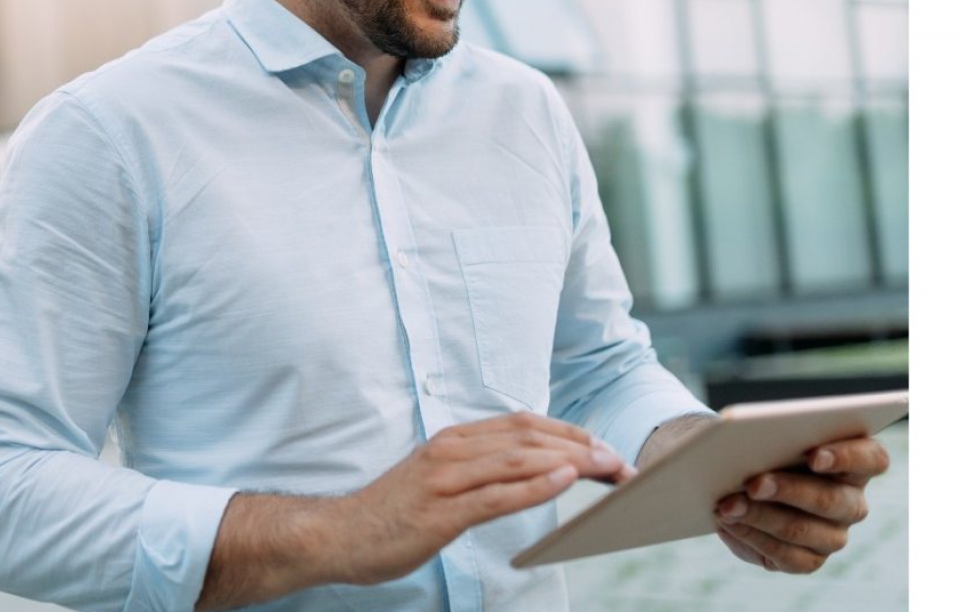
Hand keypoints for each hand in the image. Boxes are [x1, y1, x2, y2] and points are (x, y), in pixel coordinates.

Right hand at [330, 411, 631, 585]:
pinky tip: (564, 481)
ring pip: (518, 459)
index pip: (523, 425)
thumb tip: (528, 468)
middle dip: (582, 445)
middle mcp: (452, 450)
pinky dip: (535, 485)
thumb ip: (480, 470)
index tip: (604, 447)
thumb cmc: (392, 512)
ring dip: (570, 461)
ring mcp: (445, 478)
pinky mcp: (440, 511)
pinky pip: (495, 494)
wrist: (338, 534)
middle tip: (621, 461)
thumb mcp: (440, 480)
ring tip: (607, 468)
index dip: (569, 432)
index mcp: (455, 440)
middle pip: (529, 437)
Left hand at [713, 436, 890, 573]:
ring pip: (801, 530)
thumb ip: (775, 436)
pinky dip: (752, 538)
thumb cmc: (767, 449)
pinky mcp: (810, 559)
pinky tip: (730, 524)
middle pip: (831, 500)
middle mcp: (852, 501)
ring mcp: (834, 534)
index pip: (871, 459)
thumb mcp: (774, 436)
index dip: (846, 457)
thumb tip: (747, 441)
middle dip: (787, 490)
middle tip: (753, 484)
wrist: (743, 483)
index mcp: (857, 462)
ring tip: (727, 506)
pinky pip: (786, 556)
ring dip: (760, 517)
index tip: (814, 456)